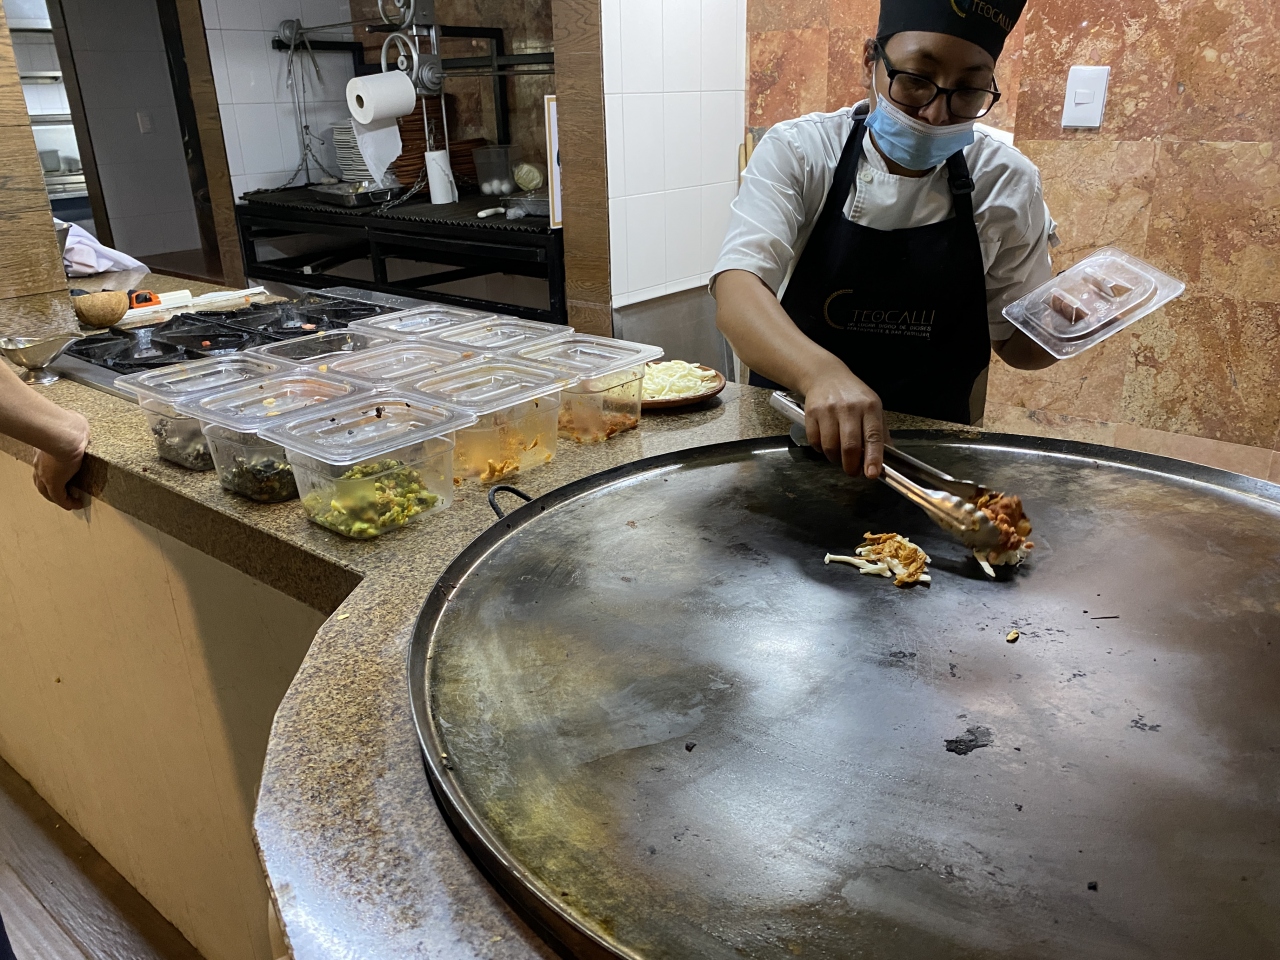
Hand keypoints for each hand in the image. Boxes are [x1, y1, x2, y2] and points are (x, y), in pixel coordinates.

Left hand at [32, 412, 88, 509]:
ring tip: (71, 501)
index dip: (50, 475)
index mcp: (43, 451)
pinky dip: (68, 503)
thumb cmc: (68, 429)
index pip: (42, 468)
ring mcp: (45, 473)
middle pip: (41, 483)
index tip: (61, 477)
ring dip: (60, 498)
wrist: (66, 435)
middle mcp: (40, 464)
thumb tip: (80, 422)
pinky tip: (77, 504)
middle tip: (63, 495)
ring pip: (49, 492)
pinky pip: (59, 498)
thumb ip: (74, 428)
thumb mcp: (70, 429)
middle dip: (51, 491)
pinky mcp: (54, 482)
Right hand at [799, 362, 886, 478]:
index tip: (871, 474)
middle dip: (851, 466)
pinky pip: (815, 441)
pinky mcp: (811, 413)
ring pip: (830, 447)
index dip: (873, 458)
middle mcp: (849, 408)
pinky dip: (820, 449)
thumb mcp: (873, 407)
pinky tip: (826, 443)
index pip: (873, 436)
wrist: (826, 376)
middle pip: (849, 446)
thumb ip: (880, 433)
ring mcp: (828, 410)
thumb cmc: (853, 395)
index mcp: (870, 407)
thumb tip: (888, 459)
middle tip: (853, 471)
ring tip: (839, 456)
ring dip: (835, 459)